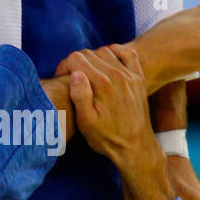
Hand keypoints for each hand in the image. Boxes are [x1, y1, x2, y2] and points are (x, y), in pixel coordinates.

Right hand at [60, 44, 153, 163]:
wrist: (135, 147)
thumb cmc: (107, 138)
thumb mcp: (86, 123)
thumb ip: (80, 97)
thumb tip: (75, 74)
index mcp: (101, 85)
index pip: (76, 58)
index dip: (64, 66)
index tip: (61, 79)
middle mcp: (117, 75)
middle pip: (89, 53)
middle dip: (76, 62)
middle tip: (71, 78)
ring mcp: (130, 75)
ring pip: (105, 51)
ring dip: (93, 58)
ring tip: (87, 75)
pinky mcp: (138, 78)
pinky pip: (128, 54)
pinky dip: (116, 52)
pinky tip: (108, 63)